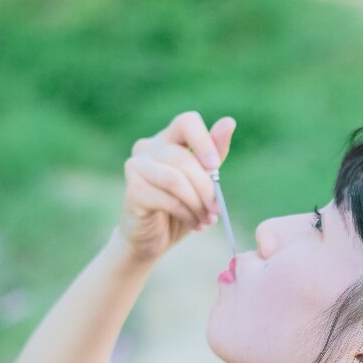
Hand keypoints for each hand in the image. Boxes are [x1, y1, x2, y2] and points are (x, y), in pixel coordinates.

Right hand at [118, 110, 236, 263]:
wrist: (152, 240)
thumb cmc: (179, 208)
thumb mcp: (202, 181)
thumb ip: (214, 154)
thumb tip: (229, 122)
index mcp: (168, 139)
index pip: (187, 122)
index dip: (204, 141)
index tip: (216, 167)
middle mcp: (147, 147)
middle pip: (184, 158)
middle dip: (206, 188)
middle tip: (217, 210)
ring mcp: (136, 166)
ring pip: (176, 179)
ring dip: (197, 203)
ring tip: (206, 220)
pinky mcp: (133, 190)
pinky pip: (167, 198)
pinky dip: (187, 213)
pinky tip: (194, 224)